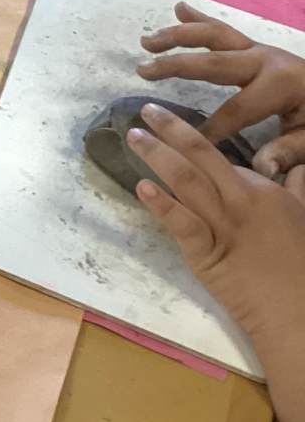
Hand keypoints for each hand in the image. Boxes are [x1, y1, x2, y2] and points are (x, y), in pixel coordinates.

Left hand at [129, 102, 304, 351]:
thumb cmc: (302, 264)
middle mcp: (242, 200)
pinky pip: (181, 224)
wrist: (298, 311)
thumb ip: (298, 189)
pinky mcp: (206, 254)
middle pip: (201, 155)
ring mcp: (222, 226)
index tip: (176, 128)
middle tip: (147, 110)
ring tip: (133, 135)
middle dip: (171, 129)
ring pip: (185, 180)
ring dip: (156, 155)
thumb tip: (296, 166)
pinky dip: (161, 204)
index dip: (198, 145)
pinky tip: (141, 188)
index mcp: (265, 190)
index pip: (225, 159)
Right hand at [140, 2, 304, 173]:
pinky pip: (222, 30)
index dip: (212, 128)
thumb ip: (287, 151)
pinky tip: (178, 8)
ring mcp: (259, 49)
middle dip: (176, 66)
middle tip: (142, 70)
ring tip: (147, 42)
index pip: (236, 110)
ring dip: (177, 36)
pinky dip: (199, 18)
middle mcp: (264, 59)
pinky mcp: (255, 47)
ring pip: (213, 36)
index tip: (184, 143)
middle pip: (213, 62)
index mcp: (279, 83)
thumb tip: (260, 169)